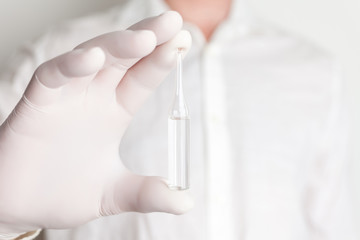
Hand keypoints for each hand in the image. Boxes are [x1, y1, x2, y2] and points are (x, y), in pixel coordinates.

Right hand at [0, 11, 192, 234]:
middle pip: (124, 57)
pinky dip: (71, 66)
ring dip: (117, 45)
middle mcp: (93, 97)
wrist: (21, 205)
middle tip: (173, 22)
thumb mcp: (115, 194)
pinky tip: (92, 58)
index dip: (162, 60)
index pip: (142, 77)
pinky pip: (54, 76)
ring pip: (93, 57)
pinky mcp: (38, 103)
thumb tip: (186, 202)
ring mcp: (66, 96)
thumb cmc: (65, 192)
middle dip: (148, 38)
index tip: (184, 42)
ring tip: (145, 38)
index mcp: (115, 111)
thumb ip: (147, 193)